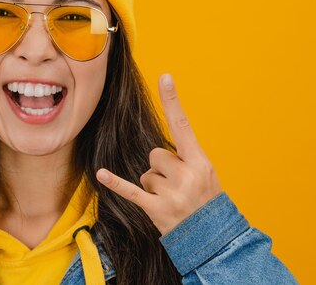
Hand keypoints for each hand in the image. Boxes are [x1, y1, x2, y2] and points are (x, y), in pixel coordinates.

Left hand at [96, 74, 222, 235]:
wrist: (213, 239)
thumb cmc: (206, 202)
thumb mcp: (205, 175)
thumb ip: (185, 158)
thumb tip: (158, 152)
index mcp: (200, 162)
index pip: (182, 125)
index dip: (172, 101)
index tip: (165, 76)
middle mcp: (187, 175)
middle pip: (155, 154)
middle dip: (161, 169)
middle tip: (176, 187)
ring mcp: (171, 193)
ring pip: (146, 174)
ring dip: (153, 187)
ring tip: (171, 201)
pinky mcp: (156, 210)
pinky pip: (131, 190)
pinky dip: (115, 183)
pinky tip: (102, 174)